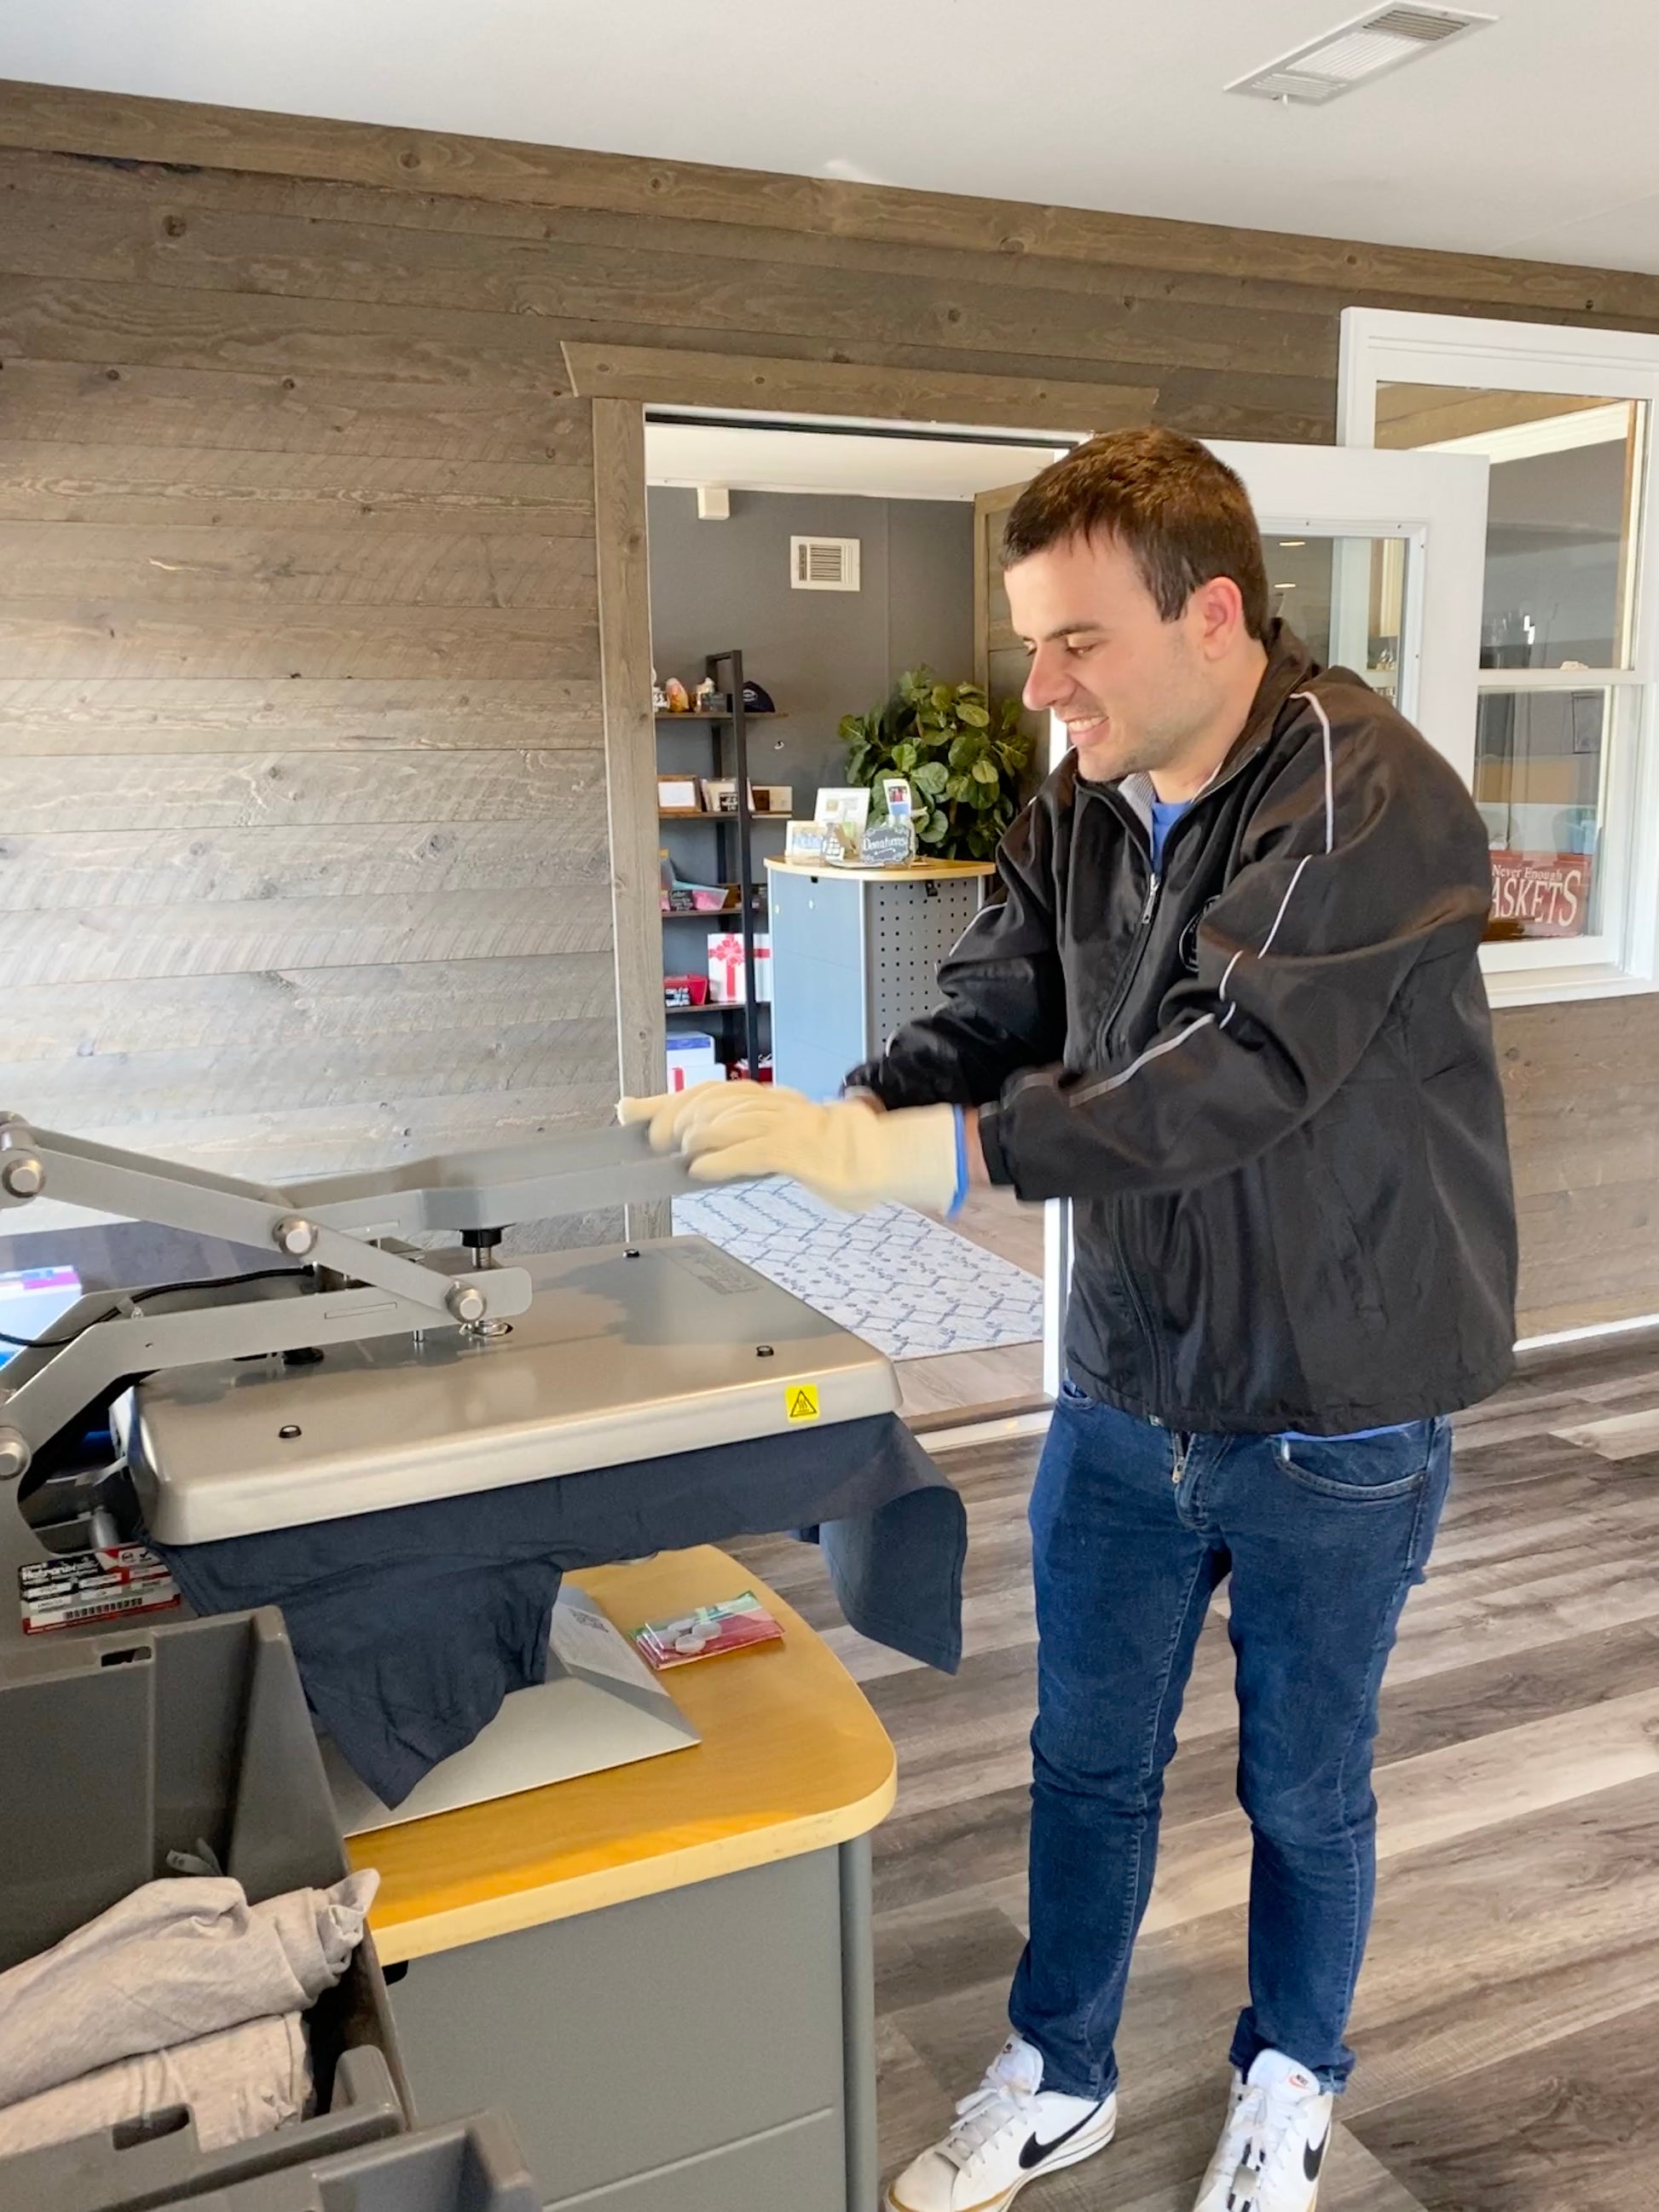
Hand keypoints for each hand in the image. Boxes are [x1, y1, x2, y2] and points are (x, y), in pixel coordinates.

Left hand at [677, 1090, 962, 1215]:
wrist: (882, 1159)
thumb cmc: (832, 1156)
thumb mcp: (778, 1142)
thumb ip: (740, 1141)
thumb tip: (696, 1151)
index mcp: (768, 1099)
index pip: (706, 1091)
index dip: (663, 1100)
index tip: (627, 1109)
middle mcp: (774, 1105)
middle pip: (711, 1099)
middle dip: (675, 1118)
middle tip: (657, 1142)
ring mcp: (788, 1125)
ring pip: (729, 1120)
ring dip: (696, 1138)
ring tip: (680, 1155)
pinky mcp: (799, 1150)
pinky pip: (752, 1150)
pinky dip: (720, 1160)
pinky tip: (699, 1171)